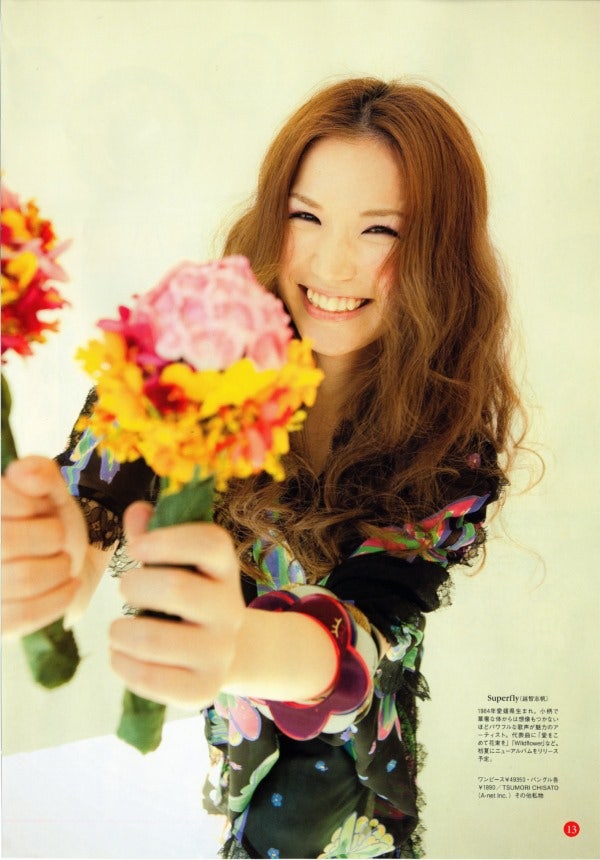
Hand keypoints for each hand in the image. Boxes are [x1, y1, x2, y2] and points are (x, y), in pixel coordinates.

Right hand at [2, 456, 89, 635]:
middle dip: (50, 537)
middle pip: (6, 541)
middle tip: (59, 539)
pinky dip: (58, 598)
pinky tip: (68, 585)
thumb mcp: (51, 492)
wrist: (66, 565)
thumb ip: (40, 474)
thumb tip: (22, 473)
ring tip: (64, 562)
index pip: (1, 502)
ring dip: (59, 568)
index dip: (33, 505)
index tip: (43, 509)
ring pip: (22, 578)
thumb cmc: (51, 524)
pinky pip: (25, 614)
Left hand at [109, 501, 245, 709]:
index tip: (136, 548)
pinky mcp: (205, 689)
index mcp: (225, 568)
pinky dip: (122, 664)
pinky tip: (120, 654)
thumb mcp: (176, 562)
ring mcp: (221, 651)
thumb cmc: (186, 595)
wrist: (219, 651)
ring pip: (156, 638)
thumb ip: (152, 535)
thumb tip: (137, 512)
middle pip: (177, 588)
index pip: (209, 543)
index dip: (167, 539)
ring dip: (120, 631)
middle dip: (134, 586)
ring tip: (117, 629)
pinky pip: (151, 678)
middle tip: (124, 590)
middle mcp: (230, 609)